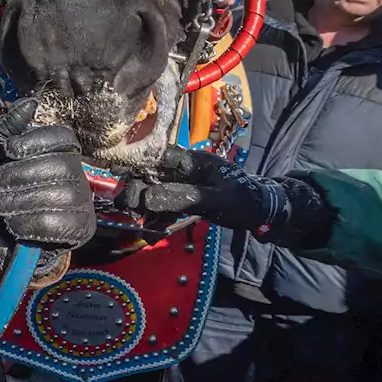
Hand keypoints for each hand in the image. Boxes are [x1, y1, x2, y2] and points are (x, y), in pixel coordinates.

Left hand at [0, 99, 96, 278]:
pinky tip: (12, 223)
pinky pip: (57, 224)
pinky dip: (29, 223)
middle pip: (58, 166)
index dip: (35, 141)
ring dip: (19, 200)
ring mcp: (84, 202)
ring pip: (58, 196)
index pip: (62, 137)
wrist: (5, 228)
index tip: (9, 150)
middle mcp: (80, 173)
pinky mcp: (81, 228)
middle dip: (19, 174)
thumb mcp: (0, 154)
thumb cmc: (7, 184)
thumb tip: (29, 103)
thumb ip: (9, 128)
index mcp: (64, 151)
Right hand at [116, 148, 332, 248]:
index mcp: (191, 160)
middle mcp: (183, 168)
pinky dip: (154, 213)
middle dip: (134, 187)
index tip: (116, 176)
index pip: (156, 156)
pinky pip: (163, 202)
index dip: (134, 163)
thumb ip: (182, 198)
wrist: (265, 212)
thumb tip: (146, 197)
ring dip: (141, 202)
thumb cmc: (244, 200)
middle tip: (126, 208)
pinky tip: (149, 225)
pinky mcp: (185, 198)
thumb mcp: (216, 200)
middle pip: (150, 172)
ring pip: (153, 188)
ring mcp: (184, 183)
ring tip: (135, 217)